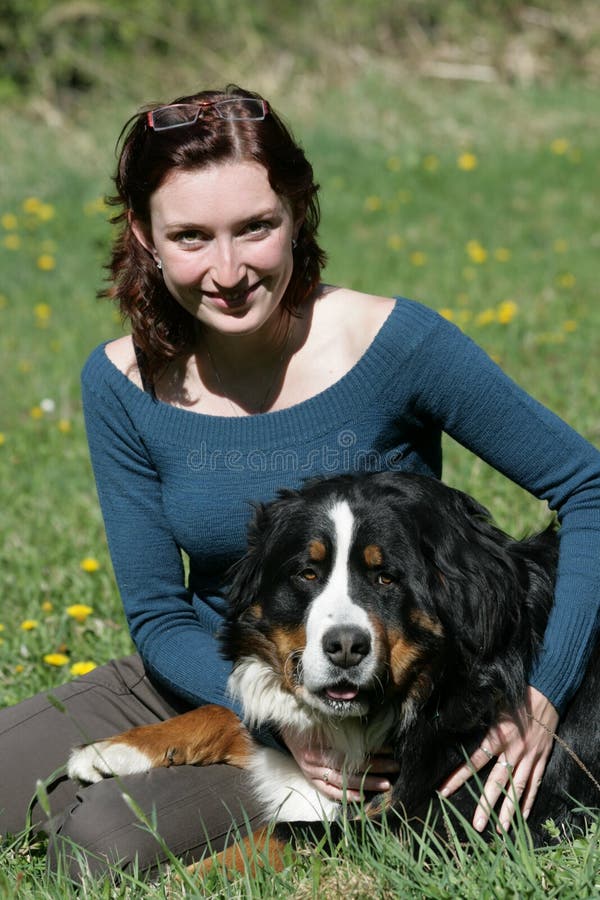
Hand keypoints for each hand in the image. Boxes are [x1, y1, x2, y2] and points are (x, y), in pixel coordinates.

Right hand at [281, 726, 398, 803]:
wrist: (284, 729)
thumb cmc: (306, 721)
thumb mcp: (320, 719)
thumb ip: (340, 725)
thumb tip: (370, 725)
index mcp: (316, 745)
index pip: (348, 753)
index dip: (370, 754)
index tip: (390, 751)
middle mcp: (313, 762)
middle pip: (348, 769)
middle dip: (374, 769)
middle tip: (394, 767)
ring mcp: (311, 773)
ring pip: (342, 782)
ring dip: (366, 784)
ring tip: (386, 783)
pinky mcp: (310, 780)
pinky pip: (329, 792)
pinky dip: (346, 796)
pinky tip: (363, 797)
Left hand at [439, 686, 558, 832]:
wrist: (546, 692)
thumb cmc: (514, 696)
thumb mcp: (492, 705)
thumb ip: (476, 721)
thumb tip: (453, 727)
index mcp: (497, 735)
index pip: (474, 760)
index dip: (458, 777)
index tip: (444, 791)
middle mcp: (514, 749)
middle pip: (497, 781)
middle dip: (486, 804)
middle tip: (477, 825)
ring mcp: (530, 756)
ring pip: (517, 788)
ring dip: (509, 810)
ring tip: (501, 830)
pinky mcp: (542, 758)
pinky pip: (535, 783)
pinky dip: (529, 800)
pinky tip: (523, 816)